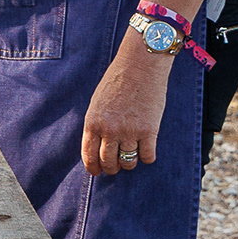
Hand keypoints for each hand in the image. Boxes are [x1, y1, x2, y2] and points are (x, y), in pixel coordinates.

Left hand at [81, 38, 170, 174]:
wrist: (140, 66)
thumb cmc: (117, 81)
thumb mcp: (97, 102)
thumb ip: (97, 124)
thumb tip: (99, 146)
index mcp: (93, 122)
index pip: (89, 155)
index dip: (93, 167)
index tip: (97, 172)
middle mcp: (109, 130)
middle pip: (109, 162)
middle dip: (112, 168)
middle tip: (116, 166)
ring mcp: (129, 132)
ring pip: (128, 162)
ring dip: (130, 163)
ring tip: (132, 156)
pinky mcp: (149, 131)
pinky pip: (147, 157)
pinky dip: (147, 157)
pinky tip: (147, 150)